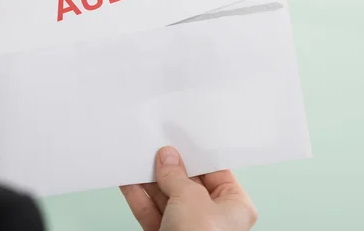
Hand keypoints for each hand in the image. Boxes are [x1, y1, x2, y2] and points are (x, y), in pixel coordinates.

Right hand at [120, 147, 256, 230]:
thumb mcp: (190, 198)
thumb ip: (176, 175)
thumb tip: (168, 158)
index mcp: (235, 206)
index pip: (214, 172)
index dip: (194, 156)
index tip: (177, 142)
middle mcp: (213, 219)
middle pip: (187, 184)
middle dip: (167, 168)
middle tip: (153, 150)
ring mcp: (188, 229)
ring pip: (166, 198)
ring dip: (149, 181)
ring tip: (136, 161)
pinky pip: (152, 213)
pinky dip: (139, 198)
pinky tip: (128, 182)